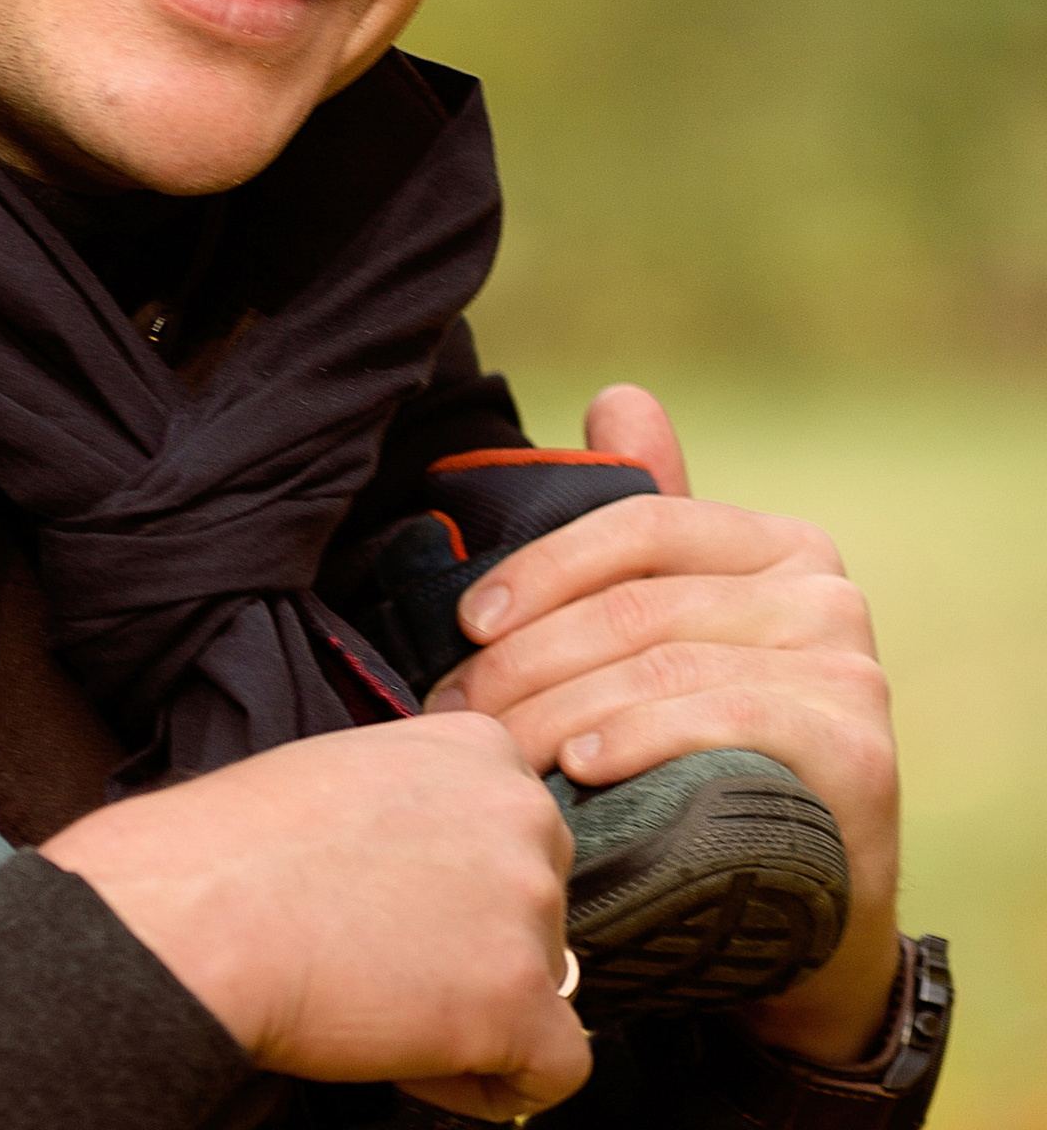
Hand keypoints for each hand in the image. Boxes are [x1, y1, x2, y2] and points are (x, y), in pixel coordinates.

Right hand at [44, 716, 591, 1117]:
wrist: (203, 908)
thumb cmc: (242, 846)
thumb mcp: (352, 776)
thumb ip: (423, 809)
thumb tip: (445, 877)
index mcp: (481, 748)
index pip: (517, 837)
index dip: (459, 888)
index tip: (400, 907)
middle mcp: (521, 812)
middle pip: (540, 909)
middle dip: (476, 948)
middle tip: (389, 961)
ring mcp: (528, 904)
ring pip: (545, 988)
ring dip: (476, 1013)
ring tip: (385, 1005)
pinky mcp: (521, 996)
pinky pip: (556, 1071)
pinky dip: (493, 1085)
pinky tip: (420, 1062)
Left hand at [431, 384, 901, 1066]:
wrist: (801, 912)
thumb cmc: (713, 756)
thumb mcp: (676, 636)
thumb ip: (646, 527)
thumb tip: (619, 399)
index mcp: (778, 544)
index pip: (639, 523)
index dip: (541, 567)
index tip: (463, 621)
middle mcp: (826, 591)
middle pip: (639, 605)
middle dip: (527, 658)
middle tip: (455, 711)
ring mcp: (850, 670)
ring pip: (663, 666)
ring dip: (556, 709)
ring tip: (494, 750)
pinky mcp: (857, 750)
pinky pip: (721, 721)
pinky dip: (636, 739)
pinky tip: (578, 768)